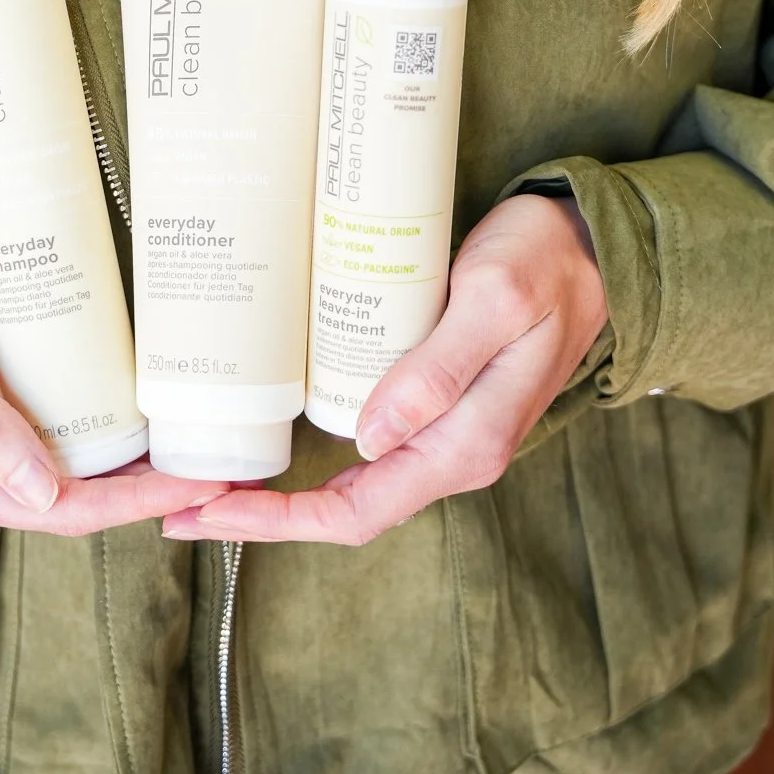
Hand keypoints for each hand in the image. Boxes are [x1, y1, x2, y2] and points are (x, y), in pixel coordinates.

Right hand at [0, 226, 226, 534]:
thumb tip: (40, 496)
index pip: (51, 513)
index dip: (127, 505)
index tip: (191, 489)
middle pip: (70, 510)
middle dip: (144, 500)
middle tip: (220, 480)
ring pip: (75, 491)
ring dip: (137, 483)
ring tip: (205, 467)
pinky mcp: (6, 446)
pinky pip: (67, 463)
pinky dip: (114, 460)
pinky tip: (161, 448)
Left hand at [162, 193, 606, 547]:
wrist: (593, 249)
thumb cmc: (543, 262)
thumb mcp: (492, 299)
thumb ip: (438, 369)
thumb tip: (372, 438)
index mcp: (467, 445)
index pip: (357, 512)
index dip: (277, 523)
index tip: (209, 513)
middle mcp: (455, 455)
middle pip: (345, 511)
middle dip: (262, 517)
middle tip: (179, 505)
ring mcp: (448, 436)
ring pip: (352, 488)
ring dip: (281, 497)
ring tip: (208, 482)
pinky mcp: (439, 410)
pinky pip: (367, 454)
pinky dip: (312, 464)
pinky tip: (273, 446)